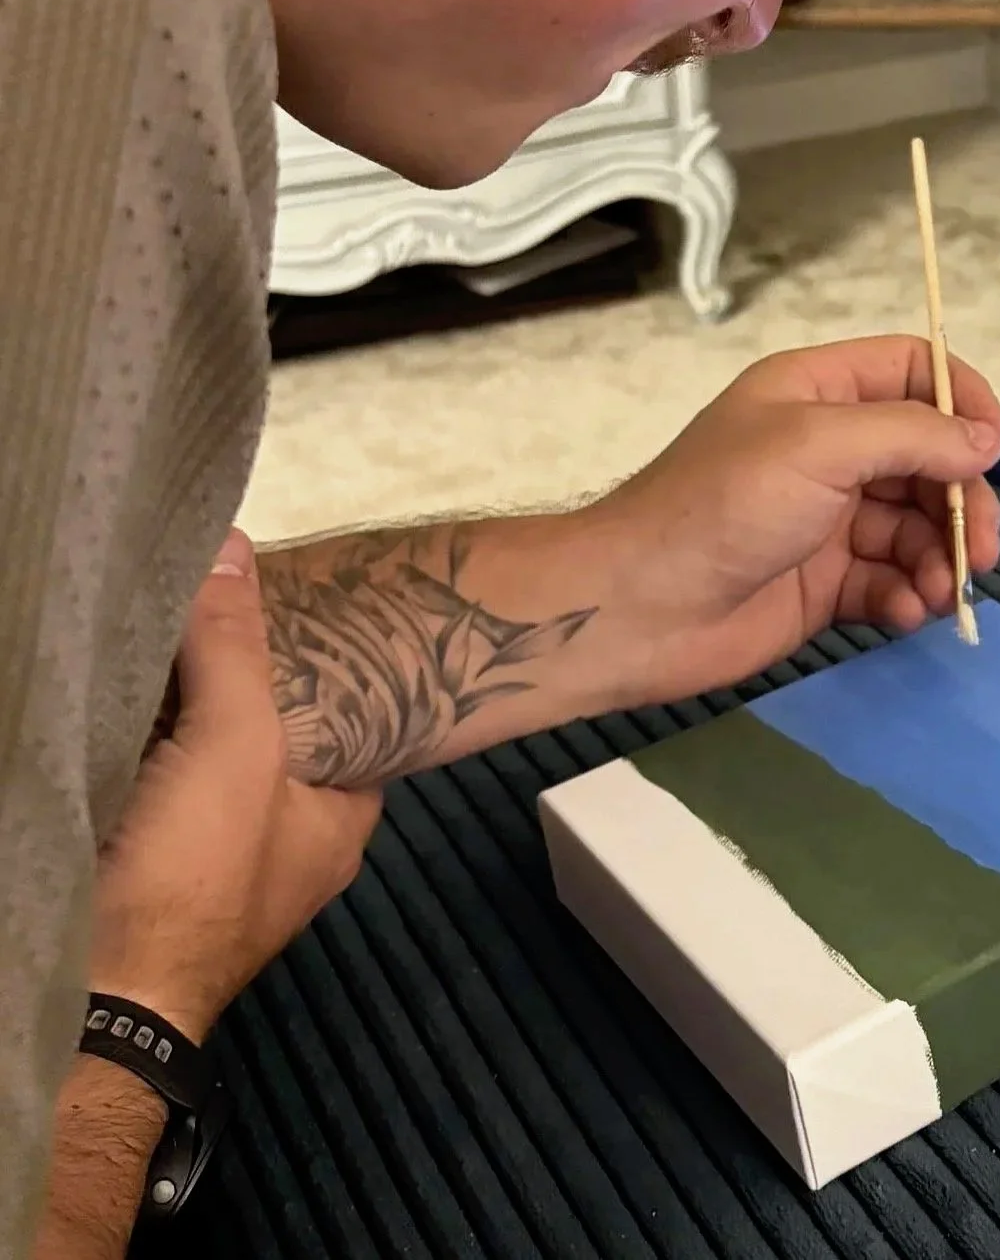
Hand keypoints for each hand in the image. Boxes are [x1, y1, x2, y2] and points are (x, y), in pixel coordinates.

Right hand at [87, 533, 381, 1042]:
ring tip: (180, 615)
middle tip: (231, 591)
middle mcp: (286, 841)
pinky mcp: (149, 868)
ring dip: (193, 702)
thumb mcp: (237, 743)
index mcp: (340, 822)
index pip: (364, 718)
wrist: (90, 1000)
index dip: (344, 657)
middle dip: (254, 668)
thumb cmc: (195, 878)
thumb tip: (236, 543)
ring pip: (212, 754)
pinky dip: (148, 737)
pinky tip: (132, 685)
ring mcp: (213, 859)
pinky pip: (157, 781)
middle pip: (279, 729)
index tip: (316, 593)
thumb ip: (238, 646)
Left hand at [593, 336, 999, 704]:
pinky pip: (890, 580)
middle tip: (981, 551)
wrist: (640, 609)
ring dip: (940, 558)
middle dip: (961, 502)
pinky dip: (908, 596)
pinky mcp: (824, 583)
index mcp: (818, 392)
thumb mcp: (820, 445)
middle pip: (927, 458)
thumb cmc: (725, 505)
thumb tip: (986, 440)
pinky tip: (905, 614)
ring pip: (916, 526)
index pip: (912, 372)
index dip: (961, 401)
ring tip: (938, 593)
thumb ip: (912, 435)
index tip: (993, 449)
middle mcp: (828, 448)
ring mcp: (827, 519)